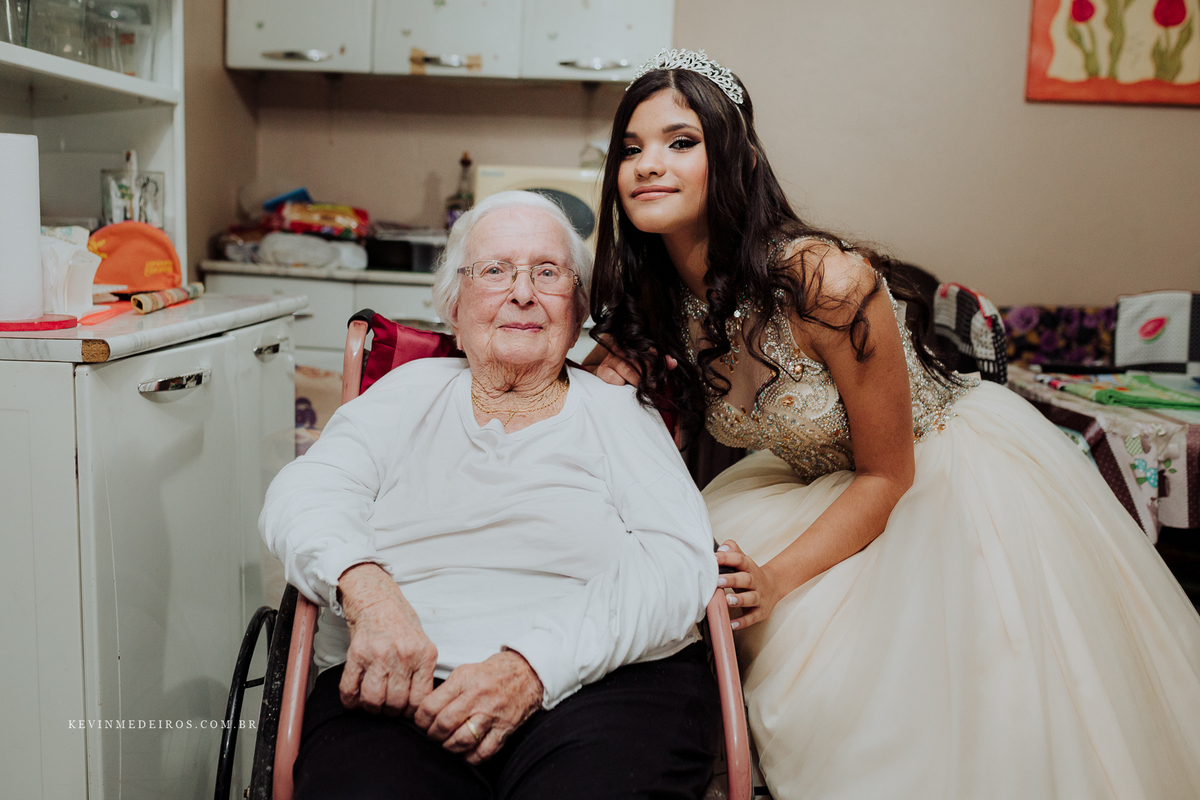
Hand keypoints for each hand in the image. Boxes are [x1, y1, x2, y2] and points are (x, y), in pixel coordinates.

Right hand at [338, 563, 438, 716]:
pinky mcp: (356, 654)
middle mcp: (402, 656)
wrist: (376, 599)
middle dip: (390, 711)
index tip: (406, 711)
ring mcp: (378, 655)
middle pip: (395, 703)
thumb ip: (422, 671)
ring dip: (371, 707)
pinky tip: (355, 697)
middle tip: (387, 705)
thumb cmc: (400, 623)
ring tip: (372, 701)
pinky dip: (350, 700)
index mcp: (423, 655)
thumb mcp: (423, 644)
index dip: (411, 712)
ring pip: (373, 700)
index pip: (420, 700)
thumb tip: (418, 705)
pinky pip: (350, 689)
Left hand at [414, 650, 542, 764]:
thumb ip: (446, 689)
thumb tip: (424, 711)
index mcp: (464, 679)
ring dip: (448, 747)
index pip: (431, 705)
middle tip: (432, 735)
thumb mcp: (466, 671)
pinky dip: (470, 756)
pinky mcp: (505, 728)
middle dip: (432, 735)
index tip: (421, 723)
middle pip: (444, 724)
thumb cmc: (494, 672)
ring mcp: (492, 714)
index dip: (420, 720)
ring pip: (461, 740)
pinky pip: (483, 752)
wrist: (528, 672)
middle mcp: (478, 696)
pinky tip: (465, 752)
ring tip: (447, 743)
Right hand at [584, 338, 676, 387]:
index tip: (667, 370)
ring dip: (637, 379)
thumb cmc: (631, 368)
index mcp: (633, 344)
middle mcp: (621, 348)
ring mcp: (611, 359)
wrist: (609, 372)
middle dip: (648, 373)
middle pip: (637, 359)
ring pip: (626, 369)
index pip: (648, 349)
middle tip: (656, 384)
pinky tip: (624, 384)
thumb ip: (661, 363)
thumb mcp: (648, 364)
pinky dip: (618, 381)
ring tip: (645, 387)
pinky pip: (611, 375)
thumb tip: (673, 363)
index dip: (658, 359)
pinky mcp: (602, 370)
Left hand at [715, 540, 783, 628]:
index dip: (726, 558)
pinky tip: (731, 624)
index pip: (739, 560)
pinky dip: (742, 622)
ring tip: (727, 601)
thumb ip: (733, 552)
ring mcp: (759, 597)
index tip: (713, 558)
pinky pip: (751, 618)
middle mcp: (755, 582)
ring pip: (750, 598)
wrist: (774, 586)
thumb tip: (722, 547)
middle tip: (717, 581)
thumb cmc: (749, 574)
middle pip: (745, 579)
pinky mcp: (760, 612)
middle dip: (732, 580)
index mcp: (749, 567)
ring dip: (739, 600)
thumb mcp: (743, 560)